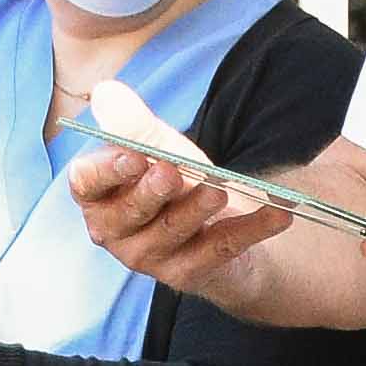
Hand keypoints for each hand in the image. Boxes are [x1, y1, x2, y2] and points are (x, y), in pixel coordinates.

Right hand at [69, 140, 295, 301]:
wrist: (218, 225)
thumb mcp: (161, 150)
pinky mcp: (188, 274)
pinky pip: (221, 249)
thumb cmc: (177, 182)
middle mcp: (116, 231)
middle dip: (151, 192)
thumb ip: (137, 126)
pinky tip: (278, 212)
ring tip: (220, 188)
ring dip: (197, 208)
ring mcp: (150, 257)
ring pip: (172, 231)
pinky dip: (252, 228)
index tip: (134, 156)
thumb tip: (105, 91)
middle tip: (171, 171)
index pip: (87, 183)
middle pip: (128, 213)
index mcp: (99, 195)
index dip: (107, 171)